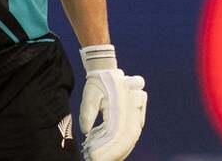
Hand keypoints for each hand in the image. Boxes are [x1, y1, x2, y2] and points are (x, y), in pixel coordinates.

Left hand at [79, 44, 146, 160]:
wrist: (107, 70)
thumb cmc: (97, 82)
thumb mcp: (90, 94)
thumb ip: (87, 112)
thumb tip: (86, 131)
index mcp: (123, 107)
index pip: (119, 135)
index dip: (109, 149)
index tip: (94, 157)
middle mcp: (133, 112)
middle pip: (127, 140)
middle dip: (113, 154)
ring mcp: (135, 115)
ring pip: (130, 140)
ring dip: (119, 152)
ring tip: (103, 160)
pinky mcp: (132, 117)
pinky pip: (130, 135)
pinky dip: (121, 146)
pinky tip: (111, 154)